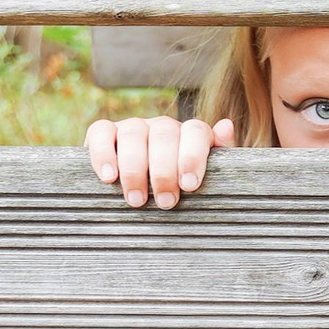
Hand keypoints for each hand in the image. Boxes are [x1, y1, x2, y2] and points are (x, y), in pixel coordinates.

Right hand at [88, 115, 234, 207]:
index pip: (195, 131)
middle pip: (164, 134)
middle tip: (165, 202)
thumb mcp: (205, 178)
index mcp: (189, 133)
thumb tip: (226, 127)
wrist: (144, 191)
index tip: (189, 186)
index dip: (192, 156)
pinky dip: (103, 153)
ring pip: (133, 134)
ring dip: (134, 168)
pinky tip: (108, 178)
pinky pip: (101, 132)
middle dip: (164, 171)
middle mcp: (162, 126)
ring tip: (137, 200)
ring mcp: (133, 126)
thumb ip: (219, 157)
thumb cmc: (179, 187)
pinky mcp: (104, 132)